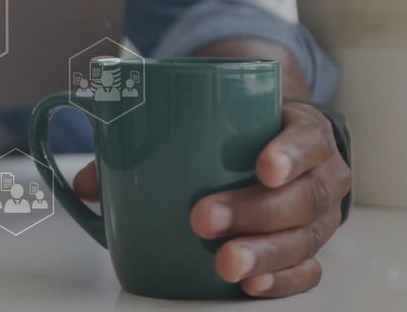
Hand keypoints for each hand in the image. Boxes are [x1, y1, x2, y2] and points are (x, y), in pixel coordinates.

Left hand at [72, 102, 350, 297]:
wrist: (282, 152)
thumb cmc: (239, 136)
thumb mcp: (210, 121)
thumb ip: (148, 140)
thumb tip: (85, 183)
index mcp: (300, 130)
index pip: (307, 137)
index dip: (290, 152)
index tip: (262, 167)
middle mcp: (321, 175)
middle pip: (303, 196)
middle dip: (254, 211)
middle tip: (203, 219)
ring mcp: (320, 218)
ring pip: (304, 239)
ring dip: (263, 253)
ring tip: (226, 263)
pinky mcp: (311, 251)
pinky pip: (306, 271)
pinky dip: (281, 280)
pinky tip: (251, 285)